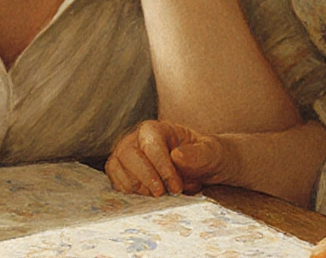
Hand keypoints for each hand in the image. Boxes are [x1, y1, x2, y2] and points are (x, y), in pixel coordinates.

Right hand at [106, 120, 236, 196]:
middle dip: (144, 178)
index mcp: (156, 129)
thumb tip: (177, 156)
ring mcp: (125, 154)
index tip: (176, 187)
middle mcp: (135, 138)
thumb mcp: (210, 153)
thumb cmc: (204, 156)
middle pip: (127, 154)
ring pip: (116, 167)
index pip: (151, 145)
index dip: (162, 168)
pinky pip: (114, 180)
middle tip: (161, 194)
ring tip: (157, 196)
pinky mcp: (120, 170)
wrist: (200, 167)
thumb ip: (197, 154)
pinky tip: (146, 196)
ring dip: (136, 187)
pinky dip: (128, 192)